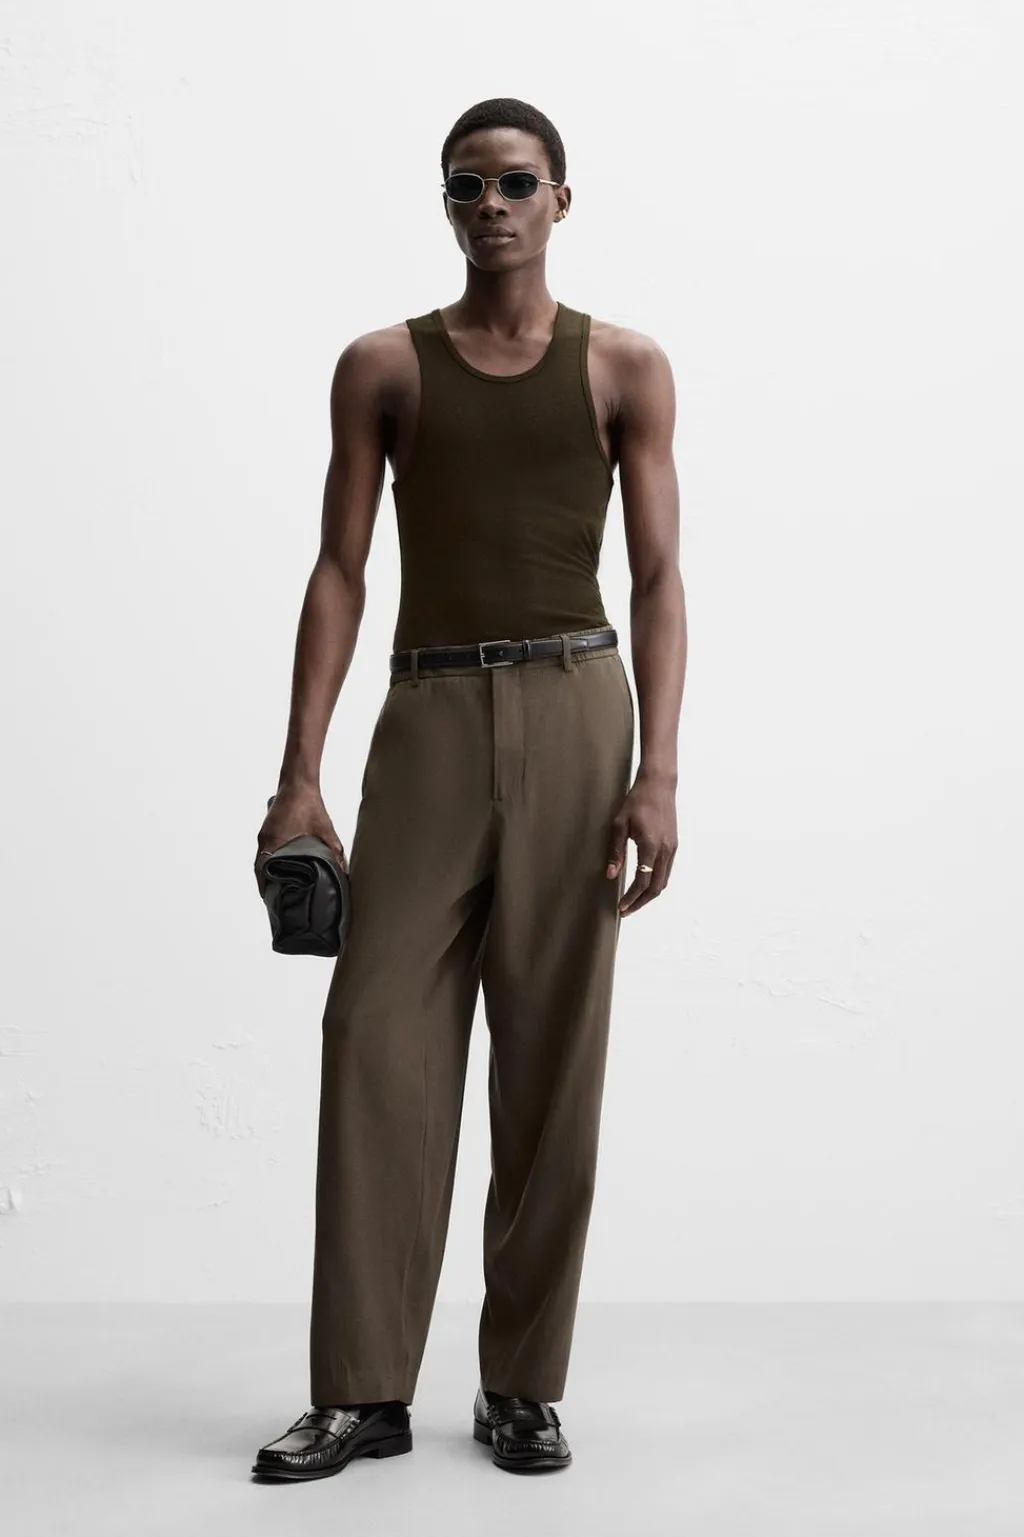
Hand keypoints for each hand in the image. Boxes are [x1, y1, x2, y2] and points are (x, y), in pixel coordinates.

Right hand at [254, 782, 347, 899]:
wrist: (299, 782)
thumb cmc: (309, 804)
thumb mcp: (325, 831)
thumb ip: (335, 851)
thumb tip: (344, 869)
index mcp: (274, 841)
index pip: (261, 871)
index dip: (264, 887)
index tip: (270, 900)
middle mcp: (264, 838)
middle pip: (260, 867)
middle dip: (266, 883)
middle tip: (276, 898)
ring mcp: (264, 832)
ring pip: (261, 858)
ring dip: (266, 871)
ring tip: (278, 886)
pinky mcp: (268, 827)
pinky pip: (264, 849)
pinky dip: (268, 860)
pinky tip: (279, 866)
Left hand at [605, 772, 677, 916]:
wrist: (659, 785)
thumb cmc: (637, 801)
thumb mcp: (619, 825)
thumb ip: (616, 851)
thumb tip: (611, 875)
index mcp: (651, 846)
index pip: (642, 880)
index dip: (631, 897)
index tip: (621, 907)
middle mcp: (665, 850)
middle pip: (656, 887)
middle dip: (641, 902)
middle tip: (626, 910)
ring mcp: (672, 848)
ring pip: (664, 881)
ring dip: (649, 894)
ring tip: (634, 901)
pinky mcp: (674, 845)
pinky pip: (667, 871)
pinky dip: (656, 882)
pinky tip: (645, 884)